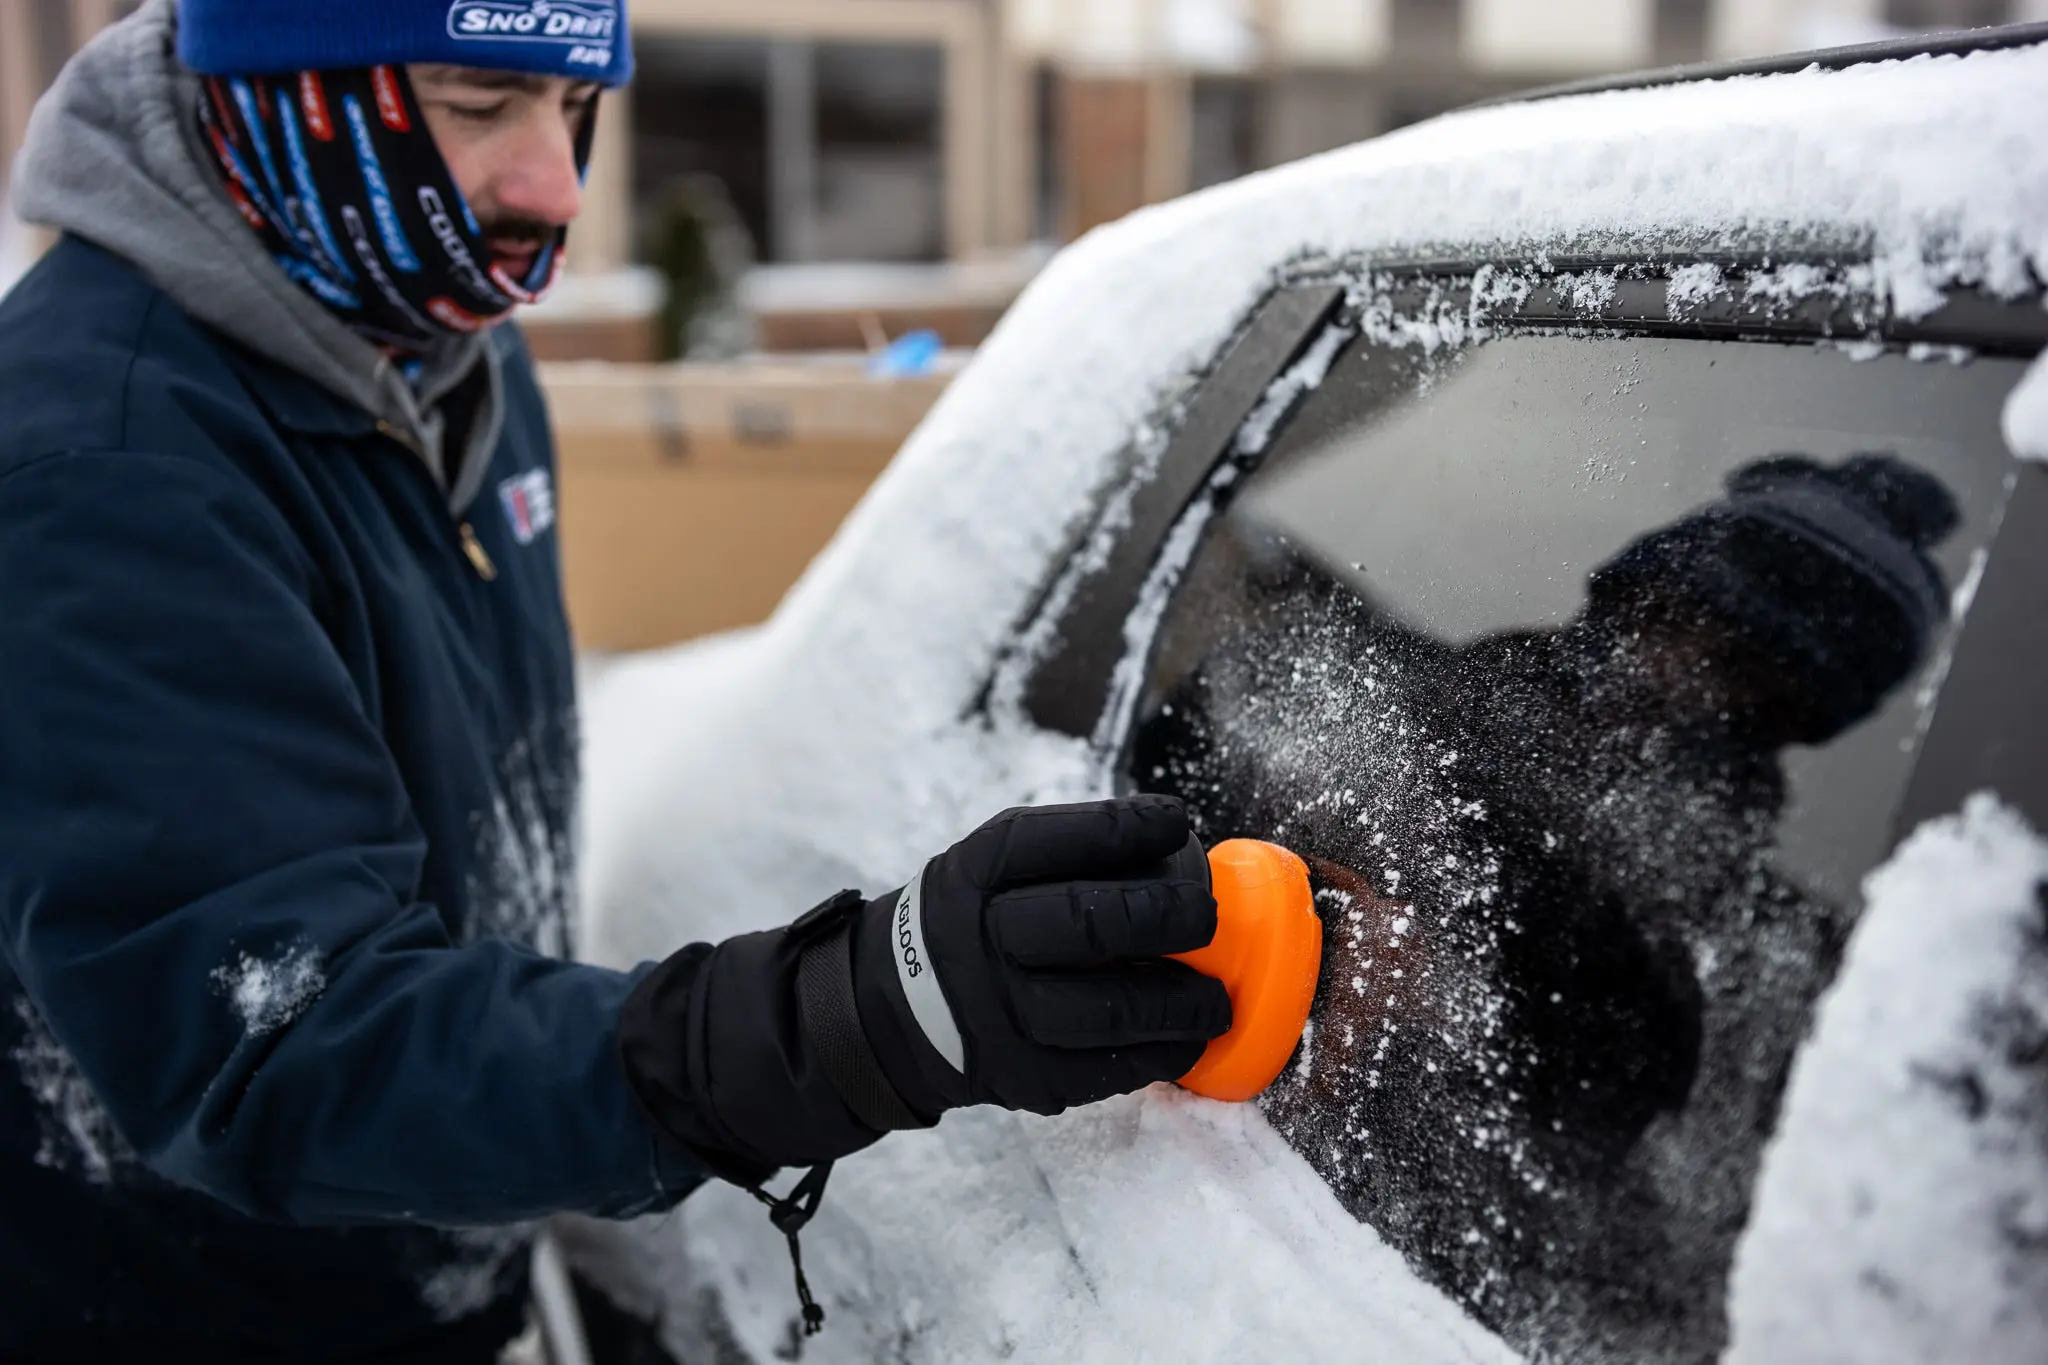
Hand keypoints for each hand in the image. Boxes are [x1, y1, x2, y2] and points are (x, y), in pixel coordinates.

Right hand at [619, 796, 1231, 1180]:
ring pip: (1107, 1009)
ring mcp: (999, 1015)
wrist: (888, 1011)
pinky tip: (1190, 1038)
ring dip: (1180, 1002)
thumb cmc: (974, 921)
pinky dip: (1161, 1053)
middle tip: (1209, 914)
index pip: (1057, 840)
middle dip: (1168, 915)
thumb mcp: (993, 866)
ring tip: (1218, 997)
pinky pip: (1106, 1070)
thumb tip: (1184, 852)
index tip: (1179, 821)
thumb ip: (1072, 858)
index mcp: (977, 873)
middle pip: (1089, 923)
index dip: (1127, 828)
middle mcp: (981, 941)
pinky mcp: (1022, 1077)